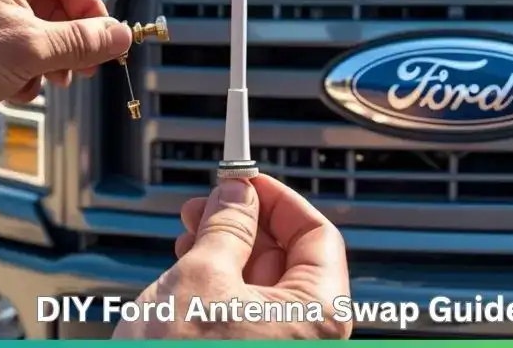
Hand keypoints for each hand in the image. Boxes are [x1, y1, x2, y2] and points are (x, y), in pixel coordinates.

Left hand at [0, 0, 131, 112]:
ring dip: (44, 63)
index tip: (109, 47)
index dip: (95, 16)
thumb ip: (82, 41)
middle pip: (57, 7)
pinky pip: (15, 44)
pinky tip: (10, 89)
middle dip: (66, 46)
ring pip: (38, 31)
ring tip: (35, 84)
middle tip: (78, 73)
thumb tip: (122, 36)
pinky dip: (20, 69)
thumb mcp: (30, 48)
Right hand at [112, 175, 351, 339]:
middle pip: (290, 258)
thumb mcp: (201, 277)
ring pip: (264, 284)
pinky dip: (222, 282)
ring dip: (229, 248)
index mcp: (321, 317)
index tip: (247, 180)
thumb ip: (227, 227)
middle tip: (211, 201)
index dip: (278, 199)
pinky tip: (192, 264)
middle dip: (246, 222)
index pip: (318, 235)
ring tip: (190, 230)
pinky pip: (248, 311)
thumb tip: (238, 194)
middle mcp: (309, 339)